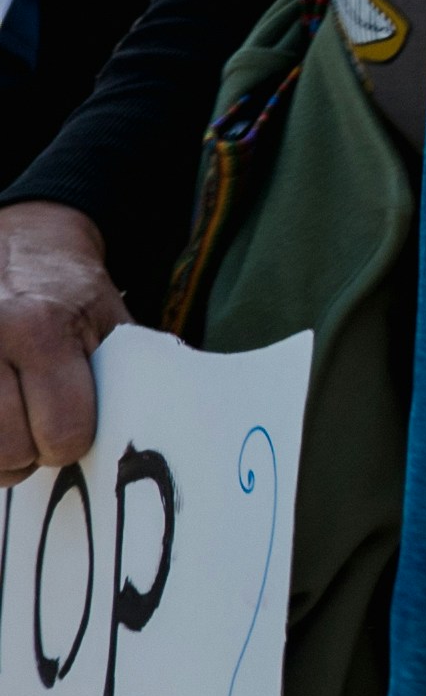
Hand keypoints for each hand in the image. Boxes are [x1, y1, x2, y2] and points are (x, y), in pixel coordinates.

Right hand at [0, 203, 116, 476]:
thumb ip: (123, 376)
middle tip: (39, 430)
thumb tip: (143, 433)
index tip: (72, 430)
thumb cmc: (68, 291)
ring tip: (12, 424)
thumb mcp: (108, 321)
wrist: (21, 243)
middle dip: (29, 452)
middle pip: (10, 449)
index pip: (62, 430)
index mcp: (40, 329)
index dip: (71, 442)